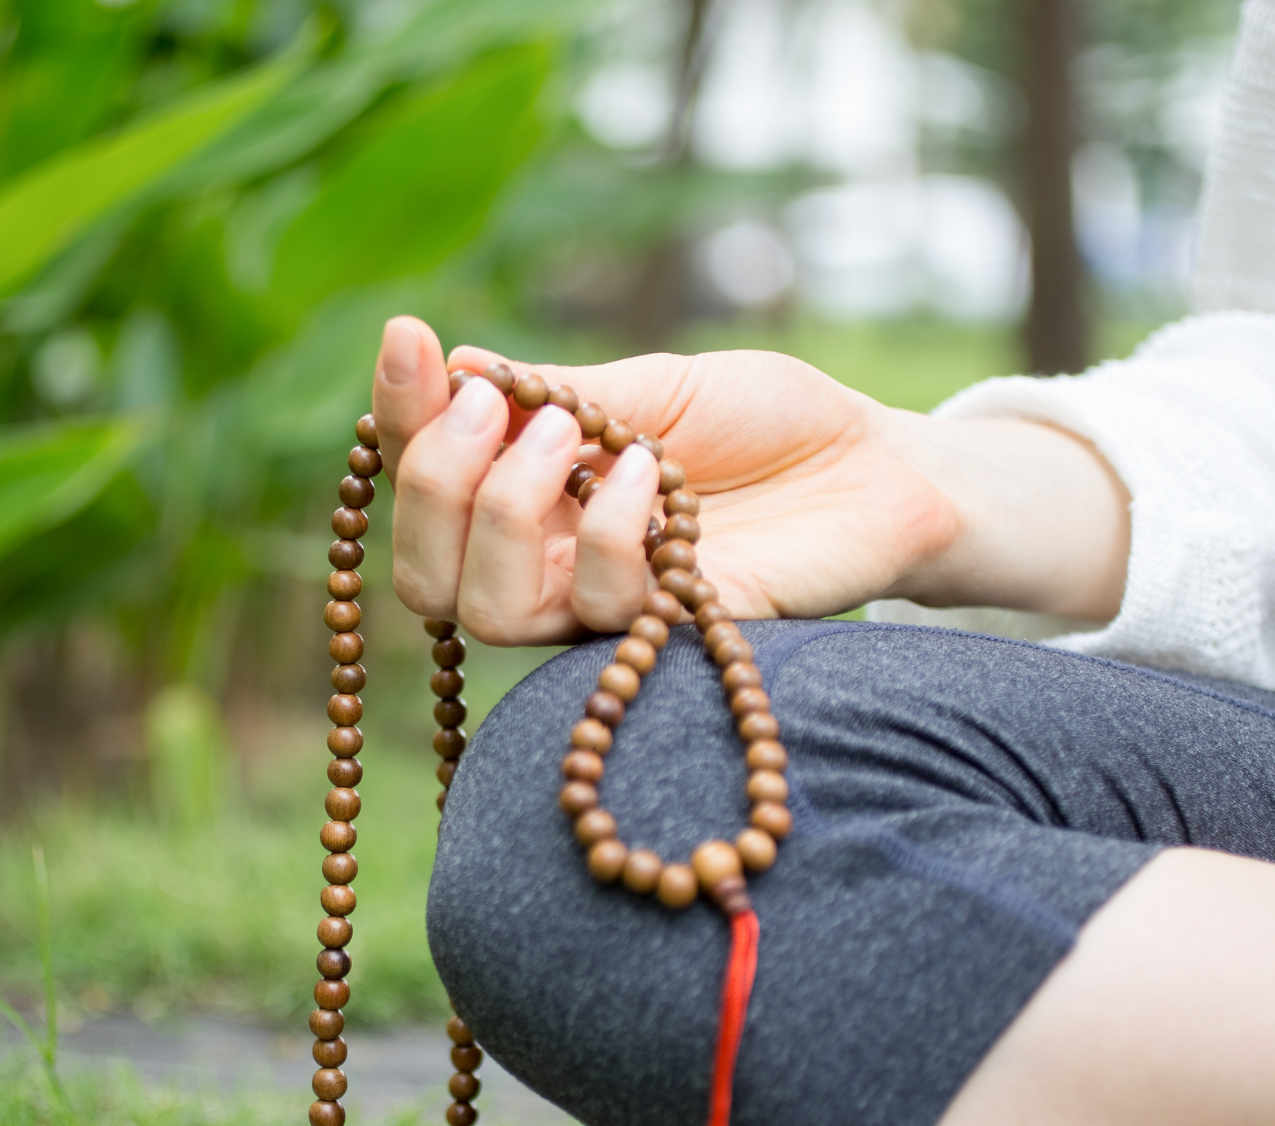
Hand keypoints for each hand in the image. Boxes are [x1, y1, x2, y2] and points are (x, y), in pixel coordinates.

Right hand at [368, 316, 1128, 645]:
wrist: (875, 463)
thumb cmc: (767, 422)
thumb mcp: (654, 385)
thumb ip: (556, 392)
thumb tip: (451, 363)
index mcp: (527, 491)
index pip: (420, 477)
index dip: (398, 419)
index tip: (411, 340)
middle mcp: (547, 563)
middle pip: (424, 575)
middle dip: (436, 482)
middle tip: (497, 408)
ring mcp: (600, 609)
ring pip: (487, 611)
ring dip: (508, 511)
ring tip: (576, 437)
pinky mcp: (665, 637)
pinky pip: (598, 608)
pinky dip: (612, 531)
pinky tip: (656, 477)